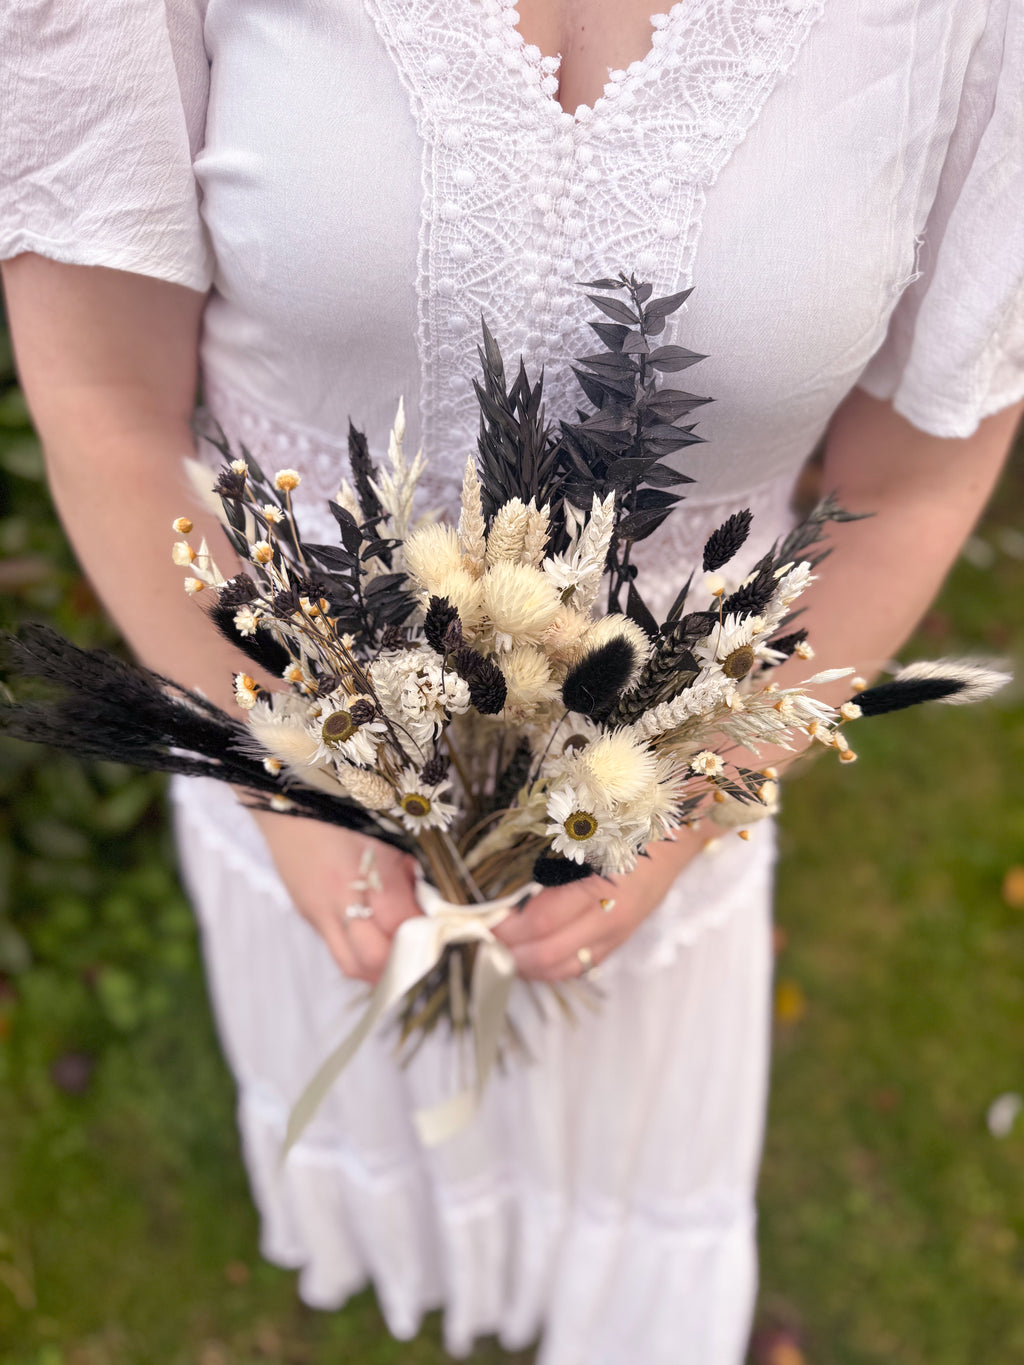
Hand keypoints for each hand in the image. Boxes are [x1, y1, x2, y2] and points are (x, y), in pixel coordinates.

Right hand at [251, 809, 420, 983]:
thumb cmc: (342, 806)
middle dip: (404, 961)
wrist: (285, 800)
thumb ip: (408, 869)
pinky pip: (337, 950)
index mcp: (359, 872)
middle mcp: (335, 901)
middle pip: (373, 958)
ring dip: (381, 967)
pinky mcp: (308, 915)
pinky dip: (362, 954)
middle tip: (427, 949)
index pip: (400, 923)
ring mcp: (317, 913)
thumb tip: (431, 903)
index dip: (427, 932)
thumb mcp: (385, 831)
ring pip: (351, 964)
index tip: (446, 928)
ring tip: (403, 954)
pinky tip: (379, 940)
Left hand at [493, 825, 708, 980]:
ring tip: (501, 954)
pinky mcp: (621, 939)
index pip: (541, 921)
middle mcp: (610, 917)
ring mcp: (617, 933)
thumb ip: (551, 857)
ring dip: (528, 966)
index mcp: (600, 886)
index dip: (507, 928)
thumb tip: (508, 887)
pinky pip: (581, 966)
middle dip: (510, 952)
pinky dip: (551, 967)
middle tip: (482, 943)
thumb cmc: (628, 821)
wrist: (679, 830)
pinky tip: (531, 958)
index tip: (480, 923)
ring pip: (564, 967)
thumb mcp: (586, 831)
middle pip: (548, 953)